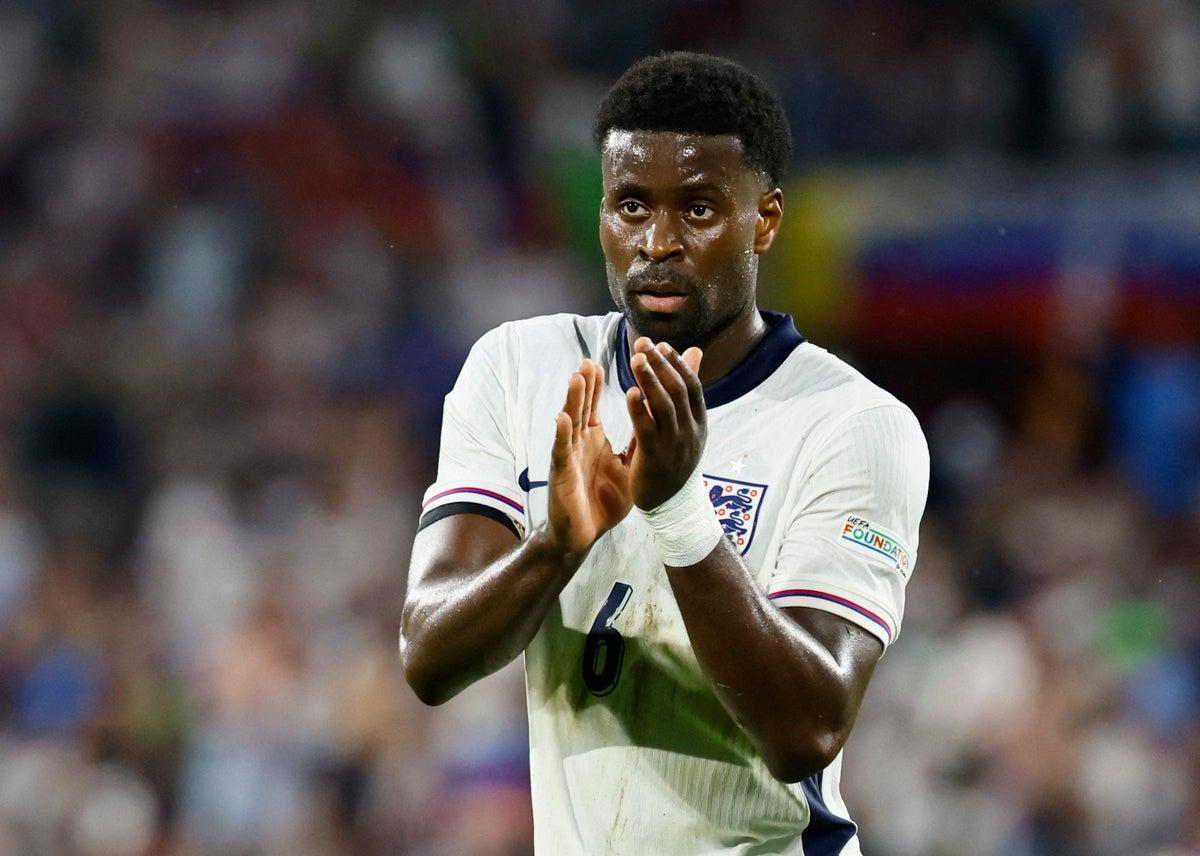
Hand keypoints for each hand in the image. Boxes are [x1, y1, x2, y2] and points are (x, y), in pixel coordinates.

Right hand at [547, 359, 634, 552]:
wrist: (584, 534)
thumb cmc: (603, 500)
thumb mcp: (627, 466)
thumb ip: (637, 441)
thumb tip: (652, 418)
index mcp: (592, 440)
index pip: (593, 406)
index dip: (596, 386)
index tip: (601, 362)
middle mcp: (578, 443)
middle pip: (580, 408)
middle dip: (585, 385)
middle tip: (588, 361)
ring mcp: (568, 457)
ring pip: (569, 424)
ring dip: (572, 400)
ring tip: (576, 377)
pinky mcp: (561, 474)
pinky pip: (562, 452)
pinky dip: (561, 434)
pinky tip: (562, 419)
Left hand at [625, 339, 705, 509]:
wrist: (672, 506)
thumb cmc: (675, 461)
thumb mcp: (686, 424)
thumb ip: (685, 389)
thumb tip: (694, 351)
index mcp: (699, 422)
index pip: (692, 385)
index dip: (676, 363)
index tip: (660, 344)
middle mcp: (691, 431)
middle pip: (678, 390)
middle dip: (660, 364)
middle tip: (642, 344)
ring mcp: (675, 445)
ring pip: (664, 406)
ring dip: (650, 380)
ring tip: (636, 359)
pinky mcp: (656, 458)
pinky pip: (648, 429)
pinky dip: (639, 410)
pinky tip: (629, 393)